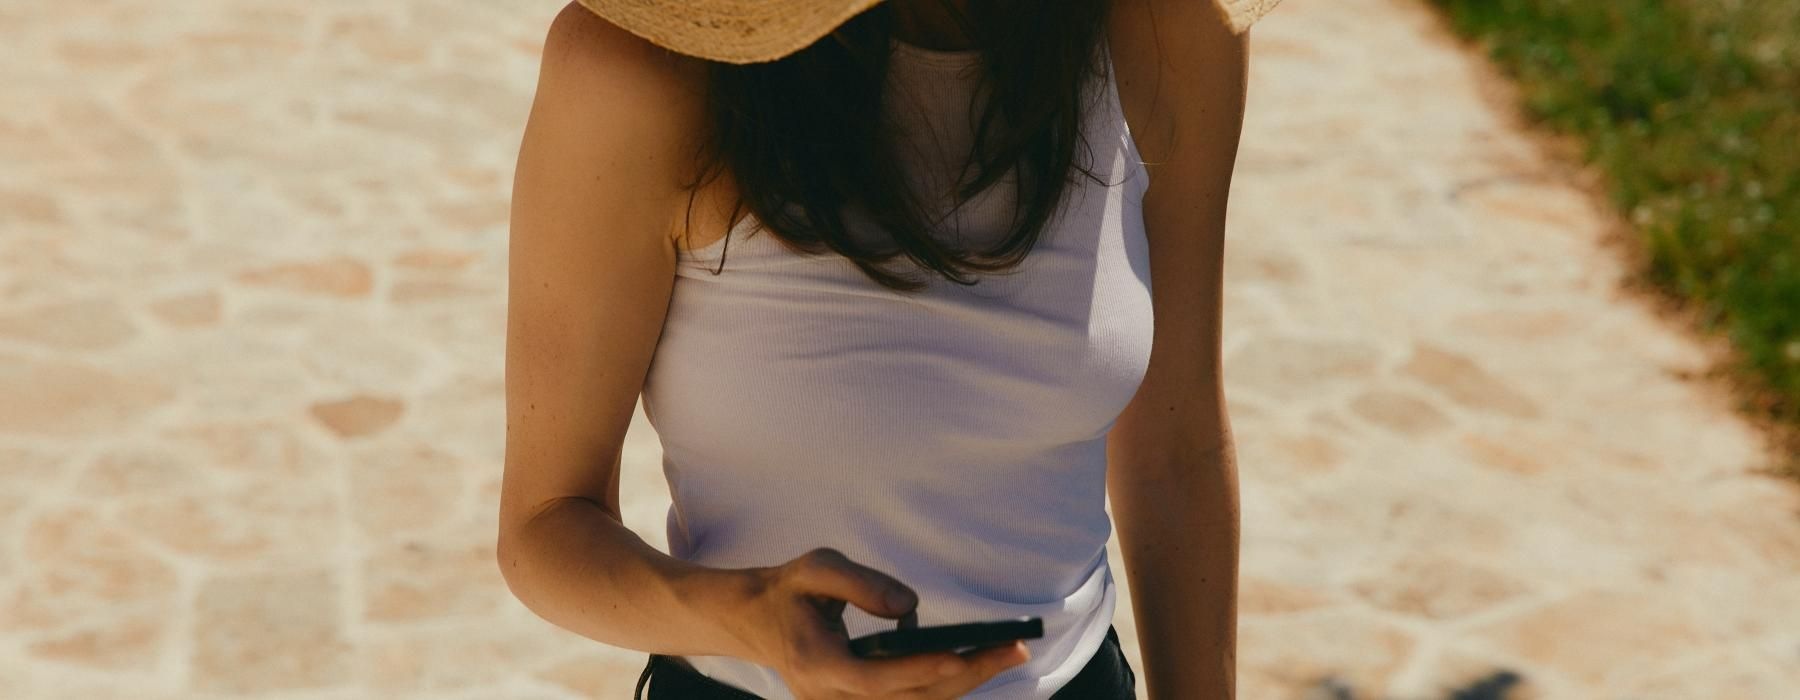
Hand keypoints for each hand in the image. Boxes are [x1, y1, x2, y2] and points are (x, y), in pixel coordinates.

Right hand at [730, 547, 1030, 698]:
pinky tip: (974, 660)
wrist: (756, 621)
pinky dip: (942, 686)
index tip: (959, 655)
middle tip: (1016, 648)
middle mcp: (828, 697)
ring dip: (962, 684)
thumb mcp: (816, 567)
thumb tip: (911, 606)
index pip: (871, 679)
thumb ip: (860, 582)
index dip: (916, 670)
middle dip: (965, 676)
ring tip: (1007, 652)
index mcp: (814, 662)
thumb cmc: (790, 590)